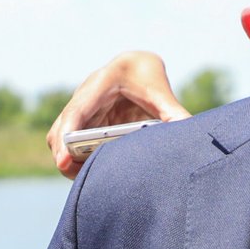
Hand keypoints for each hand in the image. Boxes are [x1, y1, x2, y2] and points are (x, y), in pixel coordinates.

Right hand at [47, 50, 191, 178]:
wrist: (137, 68)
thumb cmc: (147, 79)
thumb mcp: (161, 94)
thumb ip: (174, 114)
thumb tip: (190, 135)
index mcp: (101, 85)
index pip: (77, 112)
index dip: (68, 136)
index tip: (66, 159)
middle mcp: (83, 98)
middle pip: (60, 131)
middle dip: (65, 156)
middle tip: (82, 179)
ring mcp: (79, 112)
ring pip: (60, 139)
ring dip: (69, 160)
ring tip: (90, 180)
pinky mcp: (81, 124)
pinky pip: (68, 144)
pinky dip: (75, 160)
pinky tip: (94, 174)